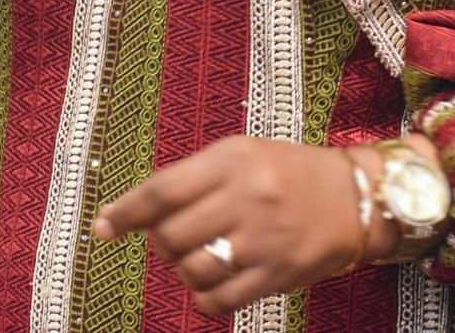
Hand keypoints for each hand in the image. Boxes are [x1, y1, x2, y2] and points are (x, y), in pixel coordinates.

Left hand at [94, 136, 373, 316]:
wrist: (352, 197)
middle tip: (175, 239)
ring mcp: (263, 238)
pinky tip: (211, 285)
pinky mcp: (278, 273)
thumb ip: (192, 179)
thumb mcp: (241, 155)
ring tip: (196, 259)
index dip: (125, 212)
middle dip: (162, 244)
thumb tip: (135, 215)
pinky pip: (220, 300)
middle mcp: (247, 196)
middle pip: (171, 235)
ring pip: (193, 270)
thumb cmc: (284, 173)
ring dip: (183, 271)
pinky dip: (204, 299)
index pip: (163, 190)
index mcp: (232, 159)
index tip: (102, 228)